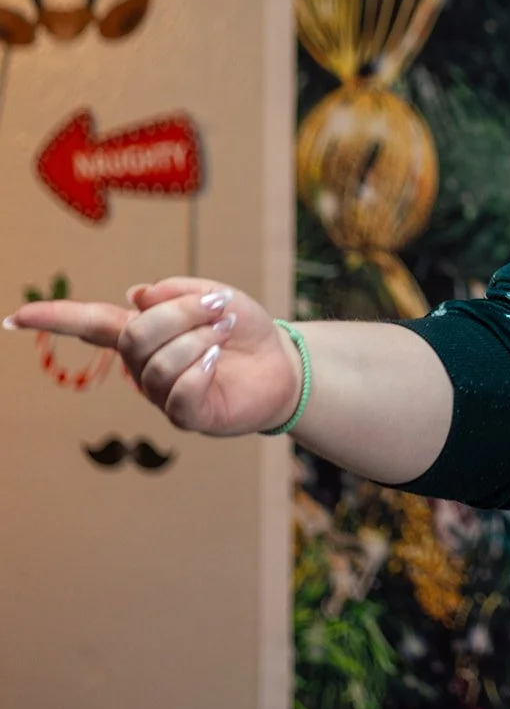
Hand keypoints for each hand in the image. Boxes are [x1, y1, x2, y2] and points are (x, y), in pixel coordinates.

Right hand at [3, 278, 300, 436]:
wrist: (283, 363)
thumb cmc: (242, 330)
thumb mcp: (216, 296)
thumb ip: (177, 291)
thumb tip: (136, 294)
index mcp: (143, 334)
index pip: (92, 324)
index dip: (55, 319)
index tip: (15, 317)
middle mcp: (143, 366)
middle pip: (135, 335)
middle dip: (180, 312)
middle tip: (218, 307)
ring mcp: (162, 395)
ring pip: (160, 361)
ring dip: (201, 337)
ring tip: (225, 332)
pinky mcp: (187, 417)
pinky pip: (180, 392)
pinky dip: (203, 368)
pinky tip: (218, 361)